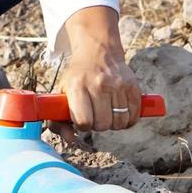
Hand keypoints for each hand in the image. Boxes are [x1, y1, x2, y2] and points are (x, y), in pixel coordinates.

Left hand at [52, 6, 142, 137]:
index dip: (82, 125)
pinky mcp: (133, 87)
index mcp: (77, 86)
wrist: (98, 52)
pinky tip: (119, 112)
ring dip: (112, 124)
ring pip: (119, 123)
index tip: (81, 119)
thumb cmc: (77, 78)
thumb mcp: (62, 93)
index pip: (83, 121)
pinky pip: (133, 117)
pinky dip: (127, 120)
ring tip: (106, 113)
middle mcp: (99, 84)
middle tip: (95, 116)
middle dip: (97, 125)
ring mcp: (118, 85)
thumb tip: (70, 140)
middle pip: (102, 124)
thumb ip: (58, 119)